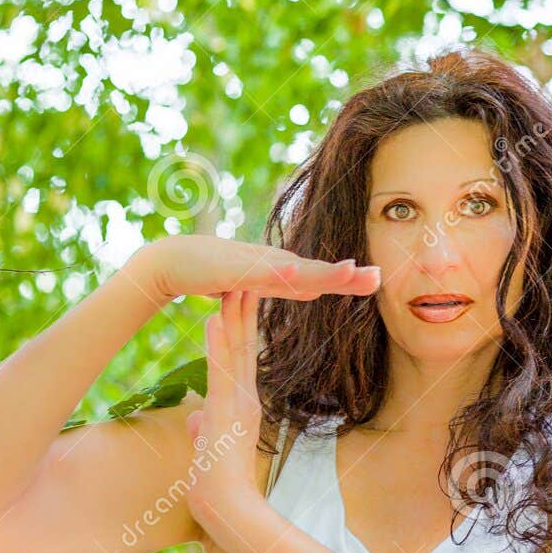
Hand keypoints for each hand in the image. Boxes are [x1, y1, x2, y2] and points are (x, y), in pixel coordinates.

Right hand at [128, 234, 380, 302]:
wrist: (173, 261)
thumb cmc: (215, 272)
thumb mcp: (258, 284)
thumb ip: (284, 286)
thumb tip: (312, 291)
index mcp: (282, 269)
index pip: (322, 277)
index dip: (348, 279)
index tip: (378, 279)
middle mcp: (274, 263)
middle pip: (316, 272)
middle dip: (347, 275)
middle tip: (378, 276)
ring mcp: (254, 264)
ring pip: (294, 270)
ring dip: (321, 272)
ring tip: (350, 271)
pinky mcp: (232, 269)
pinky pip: (257, 274)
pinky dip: (277, 273)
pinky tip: (295, 274)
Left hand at [185, 290, 264, 532]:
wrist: (229, 510)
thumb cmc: (218, 487)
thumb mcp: (207, 450)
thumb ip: (203, 430)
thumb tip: (192, 419)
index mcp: (242, 407)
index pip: (242, 359)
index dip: (243, 327)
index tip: (242, 298)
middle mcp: (245, 400)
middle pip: (244, 347)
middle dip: (244, 311)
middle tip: (247, 276)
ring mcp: (238, 404)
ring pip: (236, 352)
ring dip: (234, 317)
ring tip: (234, 284)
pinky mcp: (227, 411)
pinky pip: (222, 370)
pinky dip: (219, 343)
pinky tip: (215, 318)